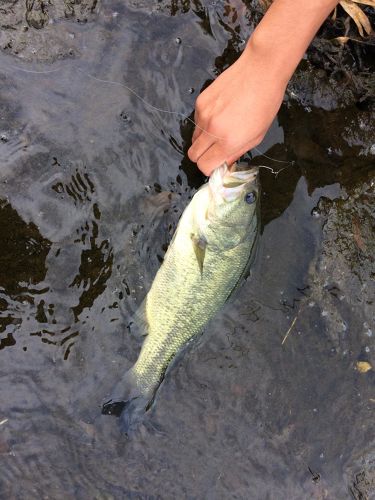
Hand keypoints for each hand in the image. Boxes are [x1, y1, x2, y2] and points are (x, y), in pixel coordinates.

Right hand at [188, 44, 285, 175]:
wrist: (260, 70)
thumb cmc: (265, 104)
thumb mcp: (257, 136)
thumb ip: (236, 153)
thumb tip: (223, 164)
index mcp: (228, 141)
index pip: (204, 166)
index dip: (210, 169)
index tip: (217, 164)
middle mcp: (211, 130)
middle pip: (193, 155)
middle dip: (202, 158)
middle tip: (215, 151)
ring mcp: (203, 114)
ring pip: (193, 138)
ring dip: (204, 140)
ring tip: (221, 129)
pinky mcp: (200, 101)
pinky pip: (196, 121)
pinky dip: (204, 123)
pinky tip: (220, 113)